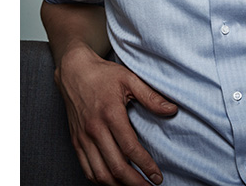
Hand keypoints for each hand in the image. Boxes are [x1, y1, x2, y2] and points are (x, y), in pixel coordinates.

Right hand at [54, 47, 177, 184]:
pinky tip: (113, 181)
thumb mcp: (129, 79)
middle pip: (115, 166)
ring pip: (99, 173)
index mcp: (110, 114)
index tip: (157, 176)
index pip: (130, 148)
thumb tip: (172, 110)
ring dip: (118, 185)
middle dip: (135, 182)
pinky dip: (100, 180)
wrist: (73, 71)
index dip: (145, 165)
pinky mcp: (76, 141)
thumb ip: (151, 96)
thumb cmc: (103, 74)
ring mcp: (83, 137)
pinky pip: (86, 168)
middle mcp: (94, 129)